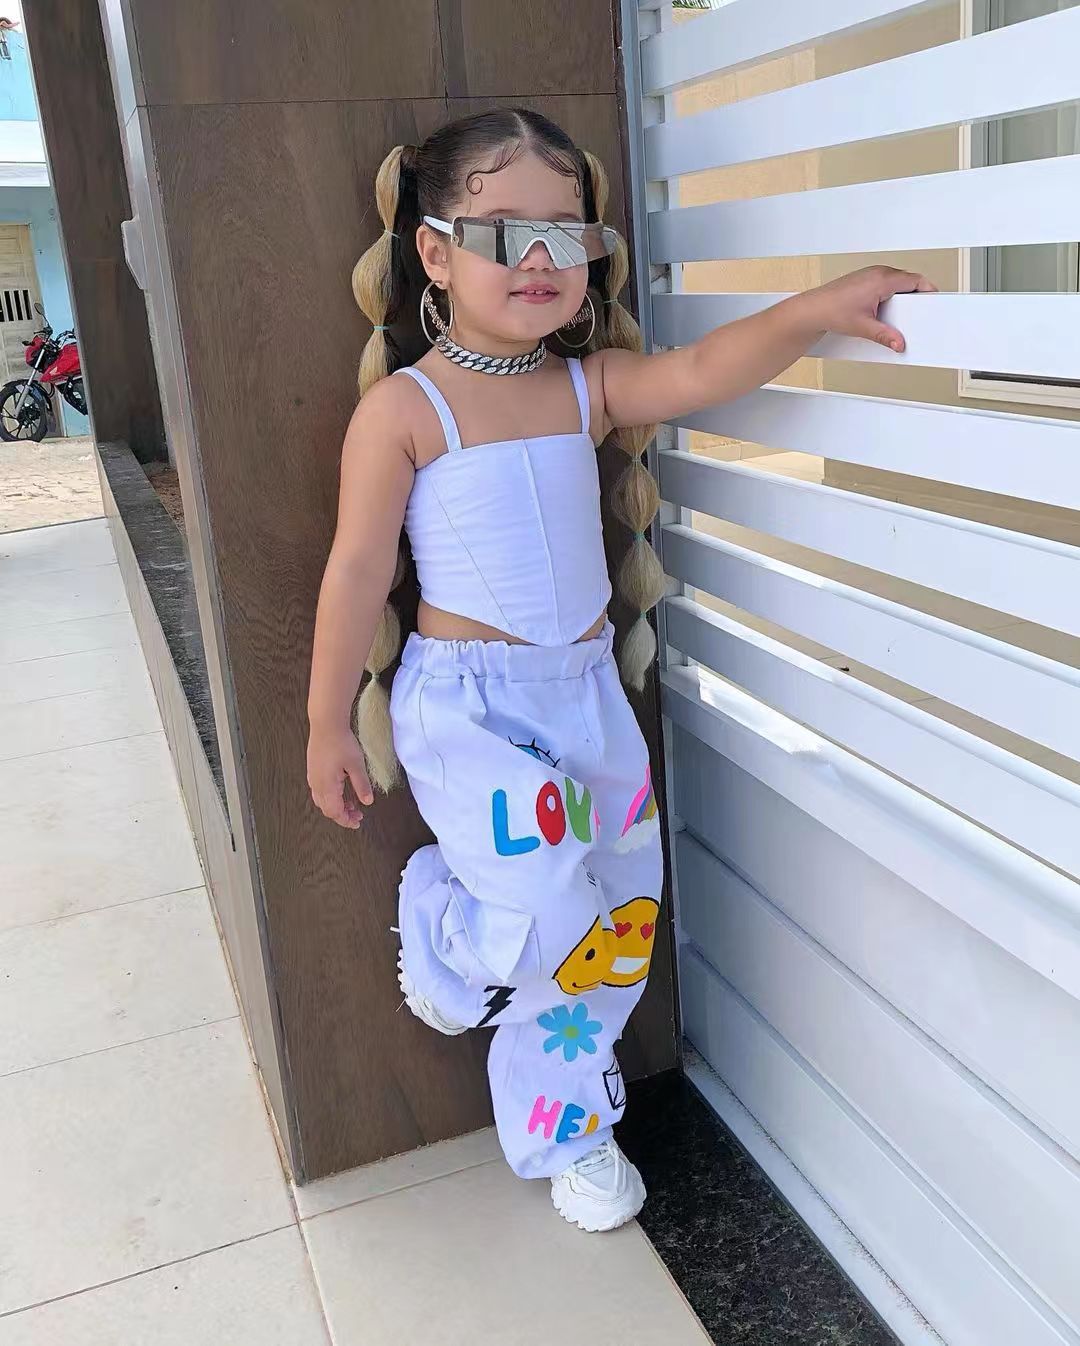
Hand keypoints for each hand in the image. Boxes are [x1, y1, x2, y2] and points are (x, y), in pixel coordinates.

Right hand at [307, 725, 373, 828]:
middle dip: (342, 815)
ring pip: (322, 801)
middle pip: (327, 809)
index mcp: (327, 786)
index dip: (346, 820)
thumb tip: (367, 802)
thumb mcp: (356, 764)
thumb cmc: (341, 742)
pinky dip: (331, 797)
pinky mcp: (313, 770)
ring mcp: (313, 777)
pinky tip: (341, 790)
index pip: (335, 812)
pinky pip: (320, 791)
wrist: (326, 724)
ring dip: (336, 806)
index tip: (357, 822)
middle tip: (357, 814)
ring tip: (351, 804)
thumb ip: (361, 785)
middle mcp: (316, 784)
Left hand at [804, 265, 936, 352]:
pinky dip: (890, 295)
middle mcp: (878, 272)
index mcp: (882, 279)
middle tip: (918, 313)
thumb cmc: (832, 310)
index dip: (928, 291)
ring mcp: (871, 274)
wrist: (813, 309)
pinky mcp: (865, 280)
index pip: (916, 280)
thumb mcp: (864, 327)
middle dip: (915, 297)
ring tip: (899, 314)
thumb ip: (885, 336)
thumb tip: (899, 343)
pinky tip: (885, 310)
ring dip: (902, 296)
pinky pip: (885, 284)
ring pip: (897, 282)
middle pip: (908, 281)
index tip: (935, 302)